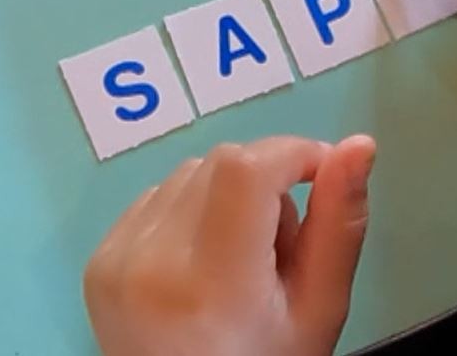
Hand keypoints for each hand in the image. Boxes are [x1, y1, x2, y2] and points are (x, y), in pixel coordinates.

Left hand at [84, 135, 377, 355]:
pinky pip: (155, 198)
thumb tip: (357, 145)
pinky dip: (188, 213)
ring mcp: (117, 259)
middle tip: (281, 248)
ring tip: (240, 263)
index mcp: (213, 281)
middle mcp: (152, 260)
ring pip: (187, 175)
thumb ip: (338, 226)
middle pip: (219, 164)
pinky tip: (201, 265)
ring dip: (225, 198)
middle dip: (264, 184)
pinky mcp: (98, 259)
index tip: (320, 176)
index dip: (291, 153)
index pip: (245, 168)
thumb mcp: (319, 310)